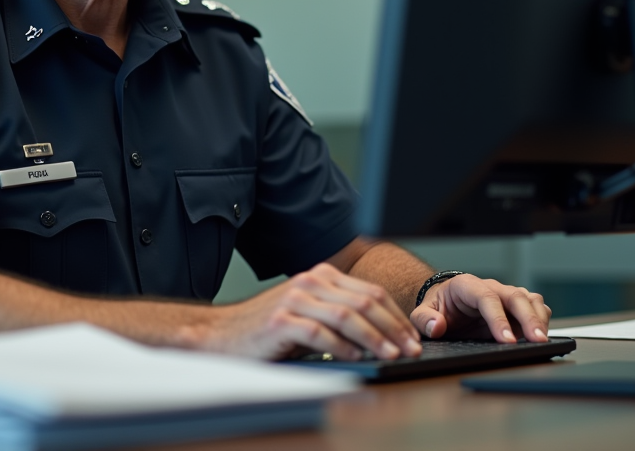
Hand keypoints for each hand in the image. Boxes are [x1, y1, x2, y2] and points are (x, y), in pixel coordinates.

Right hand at [202, 263, 423, 360]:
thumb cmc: (269, 329)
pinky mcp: (281, 320)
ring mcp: (295, 298)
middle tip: (410, 348)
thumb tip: (384, 334)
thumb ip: (339, 313)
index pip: (370, 292)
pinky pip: (320, 333)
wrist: (222, 334)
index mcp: (321, 276)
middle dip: (393, 327)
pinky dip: (342, 346)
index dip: (396, 315)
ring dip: (374, 338)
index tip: (412, 336)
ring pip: (347, 316)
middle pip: (364, 302)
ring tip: (390, 354)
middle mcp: (310, 281)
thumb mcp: (309, 312)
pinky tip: (356, 357)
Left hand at [410, 275, 551, 343]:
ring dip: (538, 318)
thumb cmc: (437, 308)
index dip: (498, 318)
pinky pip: (535, 306)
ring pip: (529, 299)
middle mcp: (490, 286)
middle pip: (515, 296)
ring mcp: (505, 295)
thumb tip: (437, 327)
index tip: (506, 340)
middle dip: (528, 319)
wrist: (446, 303)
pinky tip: (540, 336)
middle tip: (536, 341)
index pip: (486, 298)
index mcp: (466, 285)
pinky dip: (541, 319)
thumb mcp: (422, 313)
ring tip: (541, 341)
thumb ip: (424, 320)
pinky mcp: (515, 306)